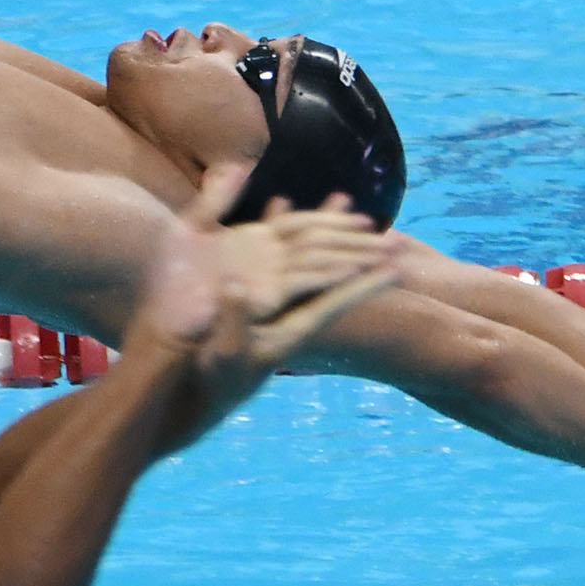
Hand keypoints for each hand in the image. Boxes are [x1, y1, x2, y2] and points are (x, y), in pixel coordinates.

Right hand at [139, 169, 402, 435]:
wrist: (189, 387)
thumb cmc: (212, 378)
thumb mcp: (224, 351)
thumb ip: (233, 320)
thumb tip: (237, 286)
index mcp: (293, 330)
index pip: (336, 300)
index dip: (366, 283)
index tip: (396, 266)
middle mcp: (289, 312)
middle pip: (329, 272)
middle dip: (355, 247)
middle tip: (386, 226)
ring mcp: (271, 303)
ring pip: (302, 257)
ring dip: (321, 229)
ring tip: (340, 198)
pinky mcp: (251, 295)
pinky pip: (271, 255)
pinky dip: (277, 228)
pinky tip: (279, 206)